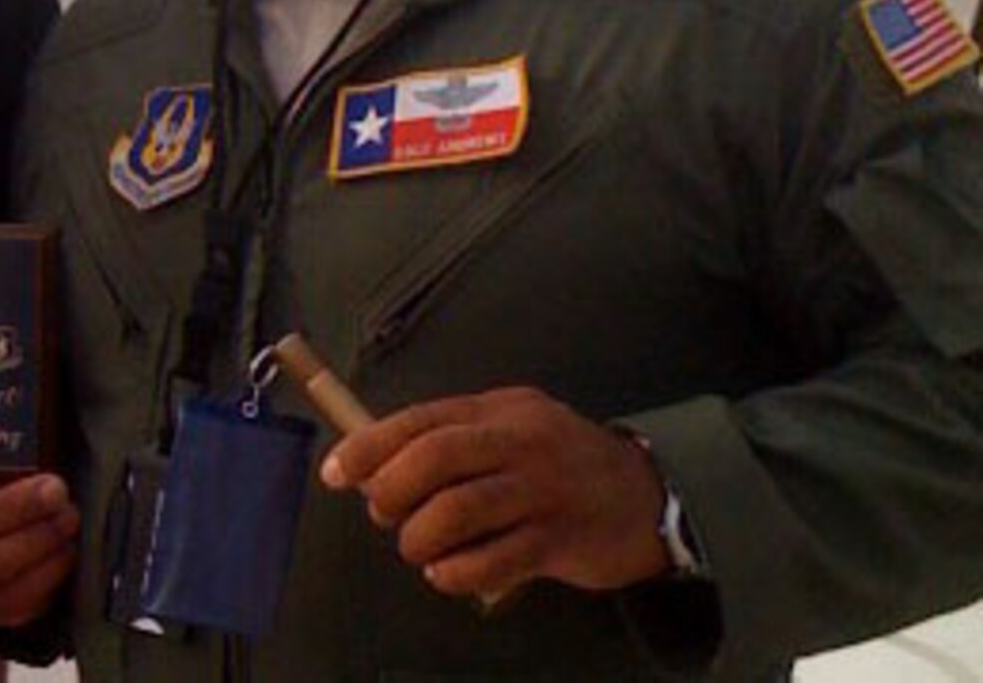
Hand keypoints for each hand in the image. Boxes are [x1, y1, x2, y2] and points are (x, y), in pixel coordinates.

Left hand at [319, 386, 667, 601]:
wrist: (647, 493)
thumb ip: (456, 437)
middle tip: (381, 513)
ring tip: (415, 548)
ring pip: (459, 510)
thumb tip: (380, 464)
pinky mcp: (560, 540)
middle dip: (391, 488)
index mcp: (497, 410)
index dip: (369, 445)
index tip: (336, 471)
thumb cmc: (561, 460)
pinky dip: (457, 572)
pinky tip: (446, 573)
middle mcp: (518, 443)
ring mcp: (541, 491)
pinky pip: (494, 561)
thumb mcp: (511, 426)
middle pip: (435, 457)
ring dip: (420, 537)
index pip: (420, 420)